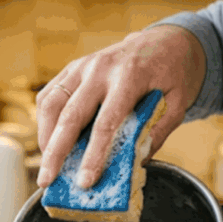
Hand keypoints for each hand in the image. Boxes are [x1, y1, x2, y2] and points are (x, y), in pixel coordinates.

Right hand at [35, 25, 206, 187]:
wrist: (167, 40)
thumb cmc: (172, 74)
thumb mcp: (177, 103)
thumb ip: (158, 132)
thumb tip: (135, 163)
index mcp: (129, 76)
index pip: (105, 122)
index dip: (93, 155)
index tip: (85, 181)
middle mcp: (100, 68)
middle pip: (70, 115)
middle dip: (55, 152)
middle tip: (46, 181)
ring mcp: (83, 66)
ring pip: (51, 103)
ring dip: (45, 137)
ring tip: (46, 166)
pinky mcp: (72, 68)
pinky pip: (49, 95)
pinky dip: (45, 121)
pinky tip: (49, 142)